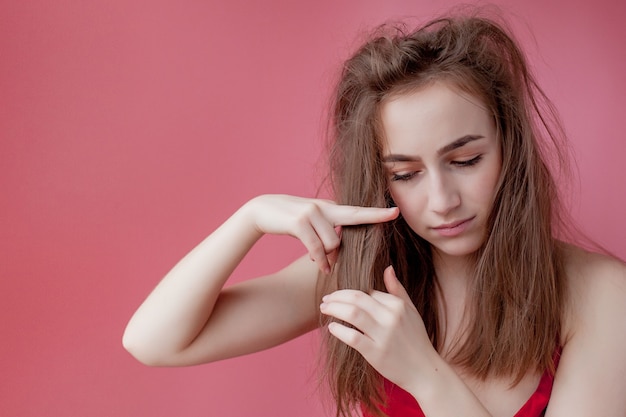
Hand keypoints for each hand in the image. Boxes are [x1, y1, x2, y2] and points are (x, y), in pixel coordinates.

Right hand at [243, 195, 398, 273]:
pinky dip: (320, 260)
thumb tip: (339, 248)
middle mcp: (324, 207)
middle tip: (378, 233)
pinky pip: (317, 247)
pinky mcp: (300, 222)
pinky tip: (320, 266)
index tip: (395, 212)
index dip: (377, 213)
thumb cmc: (290, 218)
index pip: (357, 211)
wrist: (263, 209)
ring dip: (328, 256)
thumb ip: (328, 227)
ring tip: (321, 261)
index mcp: (330, 207)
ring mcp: (312, 213)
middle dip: (369, 224)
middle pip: (350, 224)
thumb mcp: (312, 220)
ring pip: (333, 242)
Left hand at [320, 266, 435, 391]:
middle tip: (325, 299)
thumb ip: (397, 289)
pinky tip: (331, 327)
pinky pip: (352, 337)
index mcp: (397, 305)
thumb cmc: (416, 339)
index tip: (337, 295)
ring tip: (324, 309)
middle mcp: (391, 317)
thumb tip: (388, 268)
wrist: (424, 371)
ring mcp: (383, 335)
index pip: (367, 292)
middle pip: (356, 298)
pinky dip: (339, 330)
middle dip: (337, 297)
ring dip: (334, 309)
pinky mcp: (375, 353)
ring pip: (352, 314)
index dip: (349, 293)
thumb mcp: (411, 311)